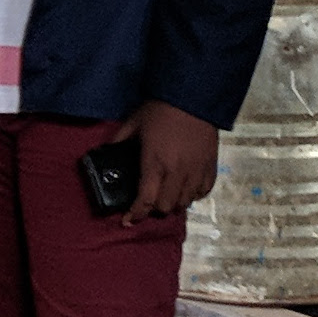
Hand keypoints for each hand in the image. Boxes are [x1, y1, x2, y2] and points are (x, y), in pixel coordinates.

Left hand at [109, 102, 219, 220]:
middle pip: (166, 207)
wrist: (193, 96)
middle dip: (155, 208)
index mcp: (155, 163)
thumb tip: (107, 152)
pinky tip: (186, 189)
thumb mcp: (134, 122)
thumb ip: (119, 140)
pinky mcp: (210, 166)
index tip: (128, 220)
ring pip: (185, 203)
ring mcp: (196, 170)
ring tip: (167, 195)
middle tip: (149, 201)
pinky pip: (204, 192)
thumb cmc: (161, 109)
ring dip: (174, 203)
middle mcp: (177, 172)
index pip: (145, 200)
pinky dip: (193, 195)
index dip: (136, 214)